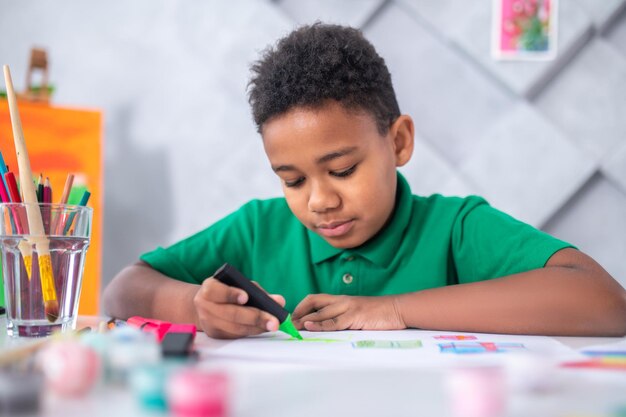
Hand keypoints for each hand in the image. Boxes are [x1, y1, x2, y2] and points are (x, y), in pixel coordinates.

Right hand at [193, 277, 285, 338]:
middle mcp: (205, 305)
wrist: (207, 305)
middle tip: (273, 321)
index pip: (215, 290)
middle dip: (254, 317)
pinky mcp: (215, 334)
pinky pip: (235, 335)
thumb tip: (279, 301)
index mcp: (209, 288)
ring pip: (234, 327)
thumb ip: (258, 291)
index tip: (246, 297)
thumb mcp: (239, 285)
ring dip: (256, 327)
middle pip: (230, 313)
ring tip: (272, 326)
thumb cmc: (227, 291)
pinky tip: (263, 329)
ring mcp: (208, 322)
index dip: (230, 294)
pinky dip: (251, 332)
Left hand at [291, 294, 405, 331]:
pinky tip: (309, 326)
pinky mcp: (355, 317)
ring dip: (305, 321)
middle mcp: (342, 301)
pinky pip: (334, 321)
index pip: (315, 298)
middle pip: (313, 302)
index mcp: (341, 299)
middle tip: (287, 323)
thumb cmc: (379, 313)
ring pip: (321, 312)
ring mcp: (348, 308)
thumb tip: (326, 326)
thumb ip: (342, 317)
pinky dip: (320, 325)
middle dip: (298, 312)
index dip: (301, 306)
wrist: (397, 309)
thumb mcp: (357, 313)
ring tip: (292, 327)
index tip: (291, 317)